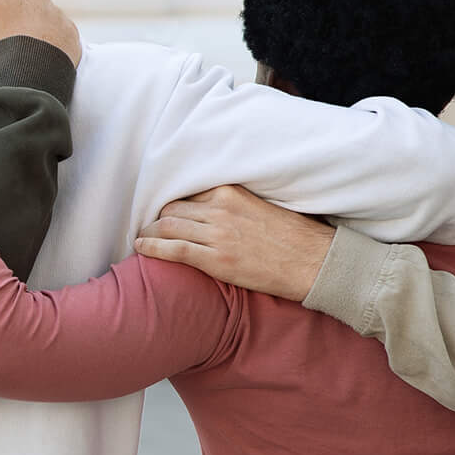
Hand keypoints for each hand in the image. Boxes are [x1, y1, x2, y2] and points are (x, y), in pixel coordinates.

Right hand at [0, 0, 81, 64]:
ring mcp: (57, 14)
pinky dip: (45, 41)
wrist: (33, 65)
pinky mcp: (68, 34)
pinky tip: (35, 52)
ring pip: (36, 16)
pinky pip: (54, 34)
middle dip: (7, 13)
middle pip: (16, 0)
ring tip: (17, 46)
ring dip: (26, 26)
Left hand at [134, 186, 333, 302]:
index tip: (166, 213)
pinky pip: (173, 250)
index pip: (189, 194)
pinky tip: (140, 247)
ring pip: (168, 227)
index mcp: (231, 193)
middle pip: (173, 209)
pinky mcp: (215, 259)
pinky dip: (151, 247)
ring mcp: (217, 234)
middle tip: (152, 229)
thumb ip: (234, 205)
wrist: (313, 262)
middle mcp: (220, 209)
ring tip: (144, 239)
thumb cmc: (293, 237)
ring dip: (151, 233)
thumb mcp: (261, 207)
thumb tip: (212, 209)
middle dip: (159, 220)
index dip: (174, 205)